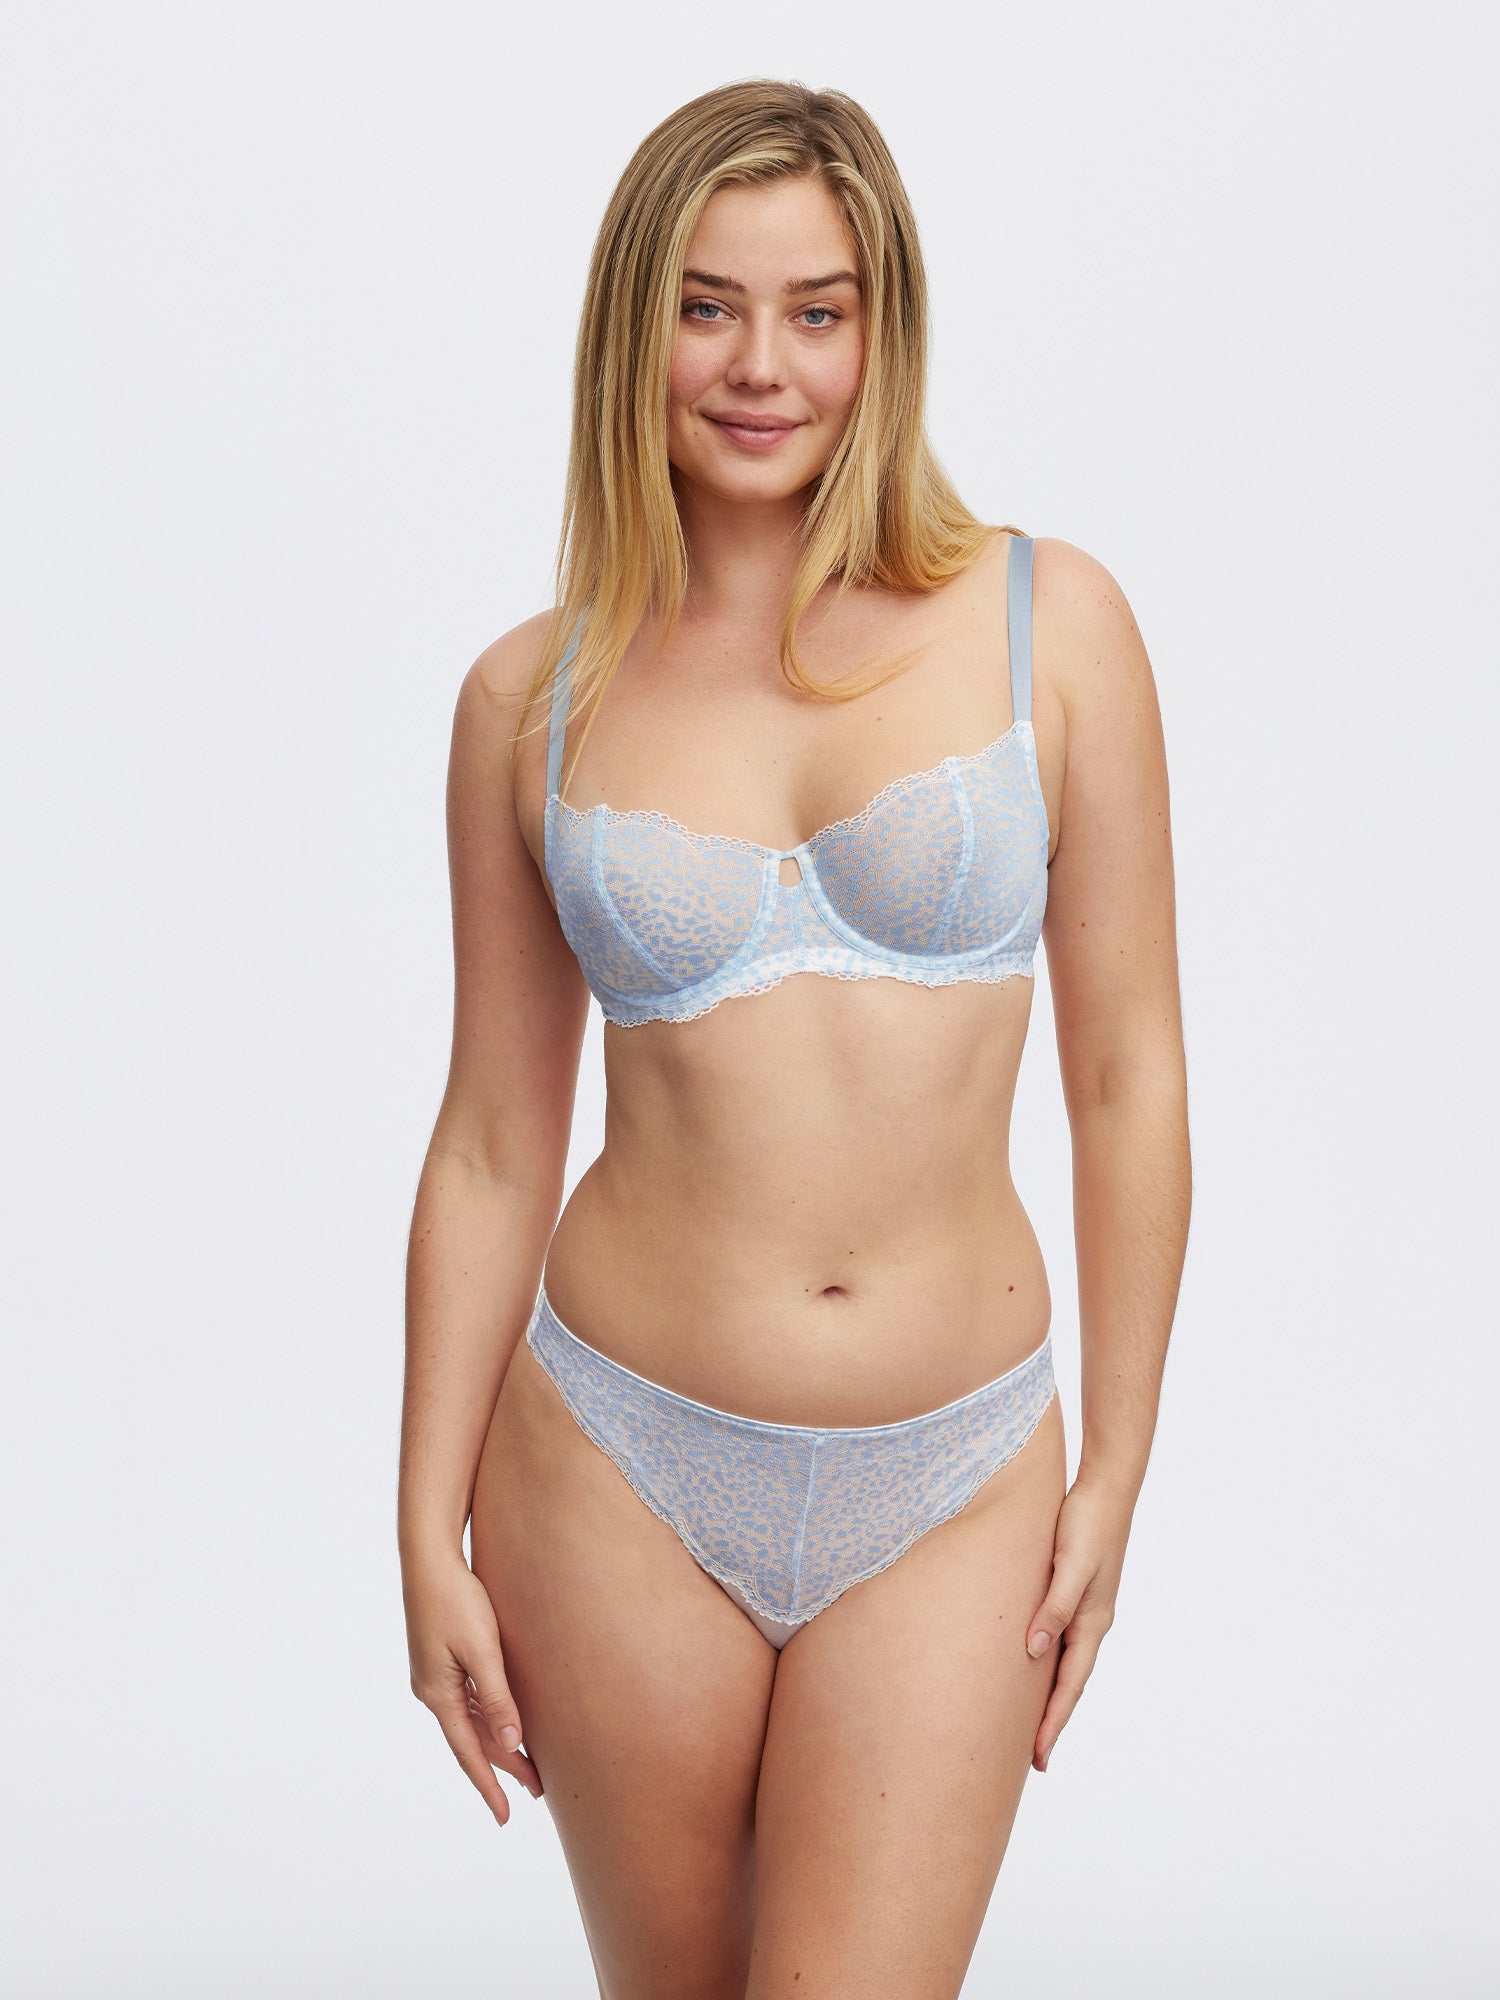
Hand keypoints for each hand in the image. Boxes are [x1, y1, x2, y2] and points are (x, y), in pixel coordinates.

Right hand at [404, 1552, 542, 1824]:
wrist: (429, 1557)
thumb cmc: (457, 1599)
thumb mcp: (482, 1649)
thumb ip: (497, 1696)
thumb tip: (512, 1742)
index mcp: (439, 1694)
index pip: (469, 1753)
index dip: (489, 1786)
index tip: (505, 1817)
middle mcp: (432, 1690)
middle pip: (472, 1740)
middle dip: (503, 1767)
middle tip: (536, 1791)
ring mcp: (434, 1674)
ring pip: (471, 1720)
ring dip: (498, 1742)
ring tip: (528, 1764)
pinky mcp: (441, 1658)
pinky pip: (468, 1699)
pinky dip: (488, 1716)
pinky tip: (505, 1720)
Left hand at [1024, 1470, 1133, 1772]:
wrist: (1108, 1486)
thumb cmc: (1088, 1523)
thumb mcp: (1069, 1566)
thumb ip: (1053, 1608)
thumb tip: (1034, 1652)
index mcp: (1092, 1621)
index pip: (1070, 1685)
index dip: (1053, 1722)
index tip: (1037, 1757)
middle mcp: (1092, 1621)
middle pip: (1070, 1683)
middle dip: (1053, 1721)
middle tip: (1033, 1759)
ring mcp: (1087, 1608)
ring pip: (1067, 1664)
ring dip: (1052, 1696)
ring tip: (1032, 1723)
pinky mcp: (1077, 1592)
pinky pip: (1062, 1640)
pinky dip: (1051, 1664)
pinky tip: (1036, 1666)